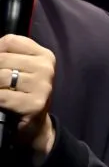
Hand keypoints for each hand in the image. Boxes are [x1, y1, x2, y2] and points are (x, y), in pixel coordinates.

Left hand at [0, 34, 55, 156]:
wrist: (34, 125)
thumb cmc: (21, 93)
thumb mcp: (19, 69)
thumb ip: (6, 56)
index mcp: (44, 55)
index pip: (10, 41)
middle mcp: (46, 68)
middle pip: (2, 59)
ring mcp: (42, 86)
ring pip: (0, 77)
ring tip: (0, 92)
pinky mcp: (34, 104)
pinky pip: (1, 96)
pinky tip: (0, 103)